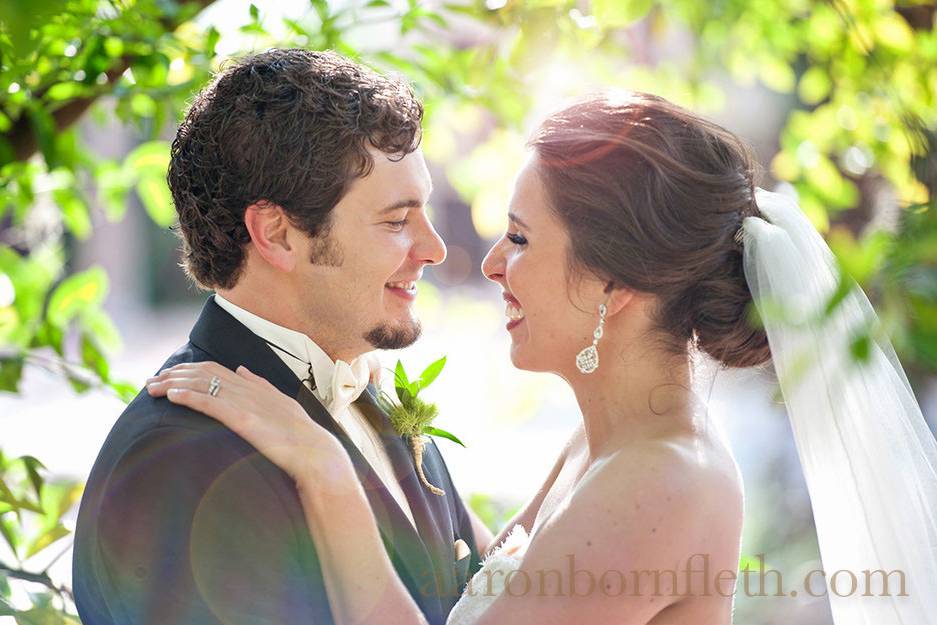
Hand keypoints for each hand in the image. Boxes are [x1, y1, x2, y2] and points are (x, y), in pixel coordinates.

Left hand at [146, 362, 351, 483]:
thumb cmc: (299, 435)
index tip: (170, 374)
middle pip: (203, 373)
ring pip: (202, 385)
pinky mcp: (243, 419)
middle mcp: (248, 389)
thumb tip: (242, 369)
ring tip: (152, 388)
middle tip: (150, 382)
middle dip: (174, 375)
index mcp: (255, 385)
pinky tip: (172, 396)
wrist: (315, 452)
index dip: (189, 369)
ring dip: (173, 384)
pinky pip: (210, 403)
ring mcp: (246, 403)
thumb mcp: (281, 402)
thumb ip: (260, 385)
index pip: (215, 368)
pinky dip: (188, 397)